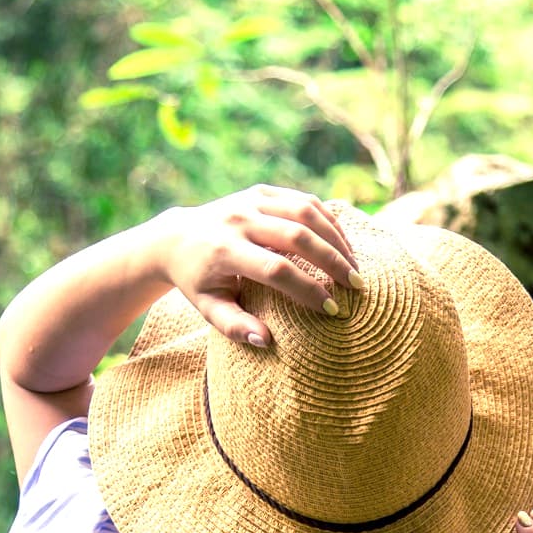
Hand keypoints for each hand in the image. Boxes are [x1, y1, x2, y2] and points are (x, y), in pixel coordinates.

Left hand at [152, 186, 359, 347]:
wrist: (176, 237)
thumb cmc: (197, 281)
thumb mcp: (208, 308)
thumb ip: (234, 327)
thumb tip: (267, 340)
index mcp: (224, 251)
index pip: (276, 270)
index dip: (307, 290)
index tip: (331, 309)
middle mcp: (238, 219)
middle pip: (297, 236)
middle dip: (333, 262)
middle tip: (357, 286)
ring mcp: (251, 200)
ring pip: (306, 212)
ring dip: (336, 238)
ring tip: (354, 265)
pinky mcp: (261, 191)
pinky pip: (303, 200)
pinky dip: (328, 220)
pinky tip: (342, 243)